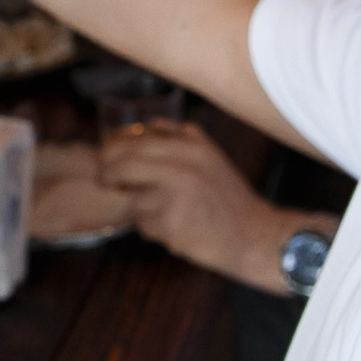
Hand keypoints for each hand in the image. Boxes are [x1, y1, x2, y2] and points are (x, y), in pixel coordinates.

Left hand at [99, 121, 333, 294]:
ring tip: (159, 213)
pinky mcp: (172, 223)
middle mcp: (184, 165)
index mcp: (193, 146)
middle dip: (109, 172)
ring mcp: (176, 195)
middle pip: (127, 163)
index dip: (114, 148)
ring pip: (133, 198)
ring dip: (138, 207)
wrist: (255, 235)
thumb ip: (183, 137)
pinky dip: (151, 228)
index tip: (104, 156)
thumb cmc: (229, 199)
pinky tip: (172, 229)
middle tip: (105, 179)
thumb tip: (150, 124)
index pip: (138, 140)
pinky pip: (145, 225)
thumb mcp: (212, 157)